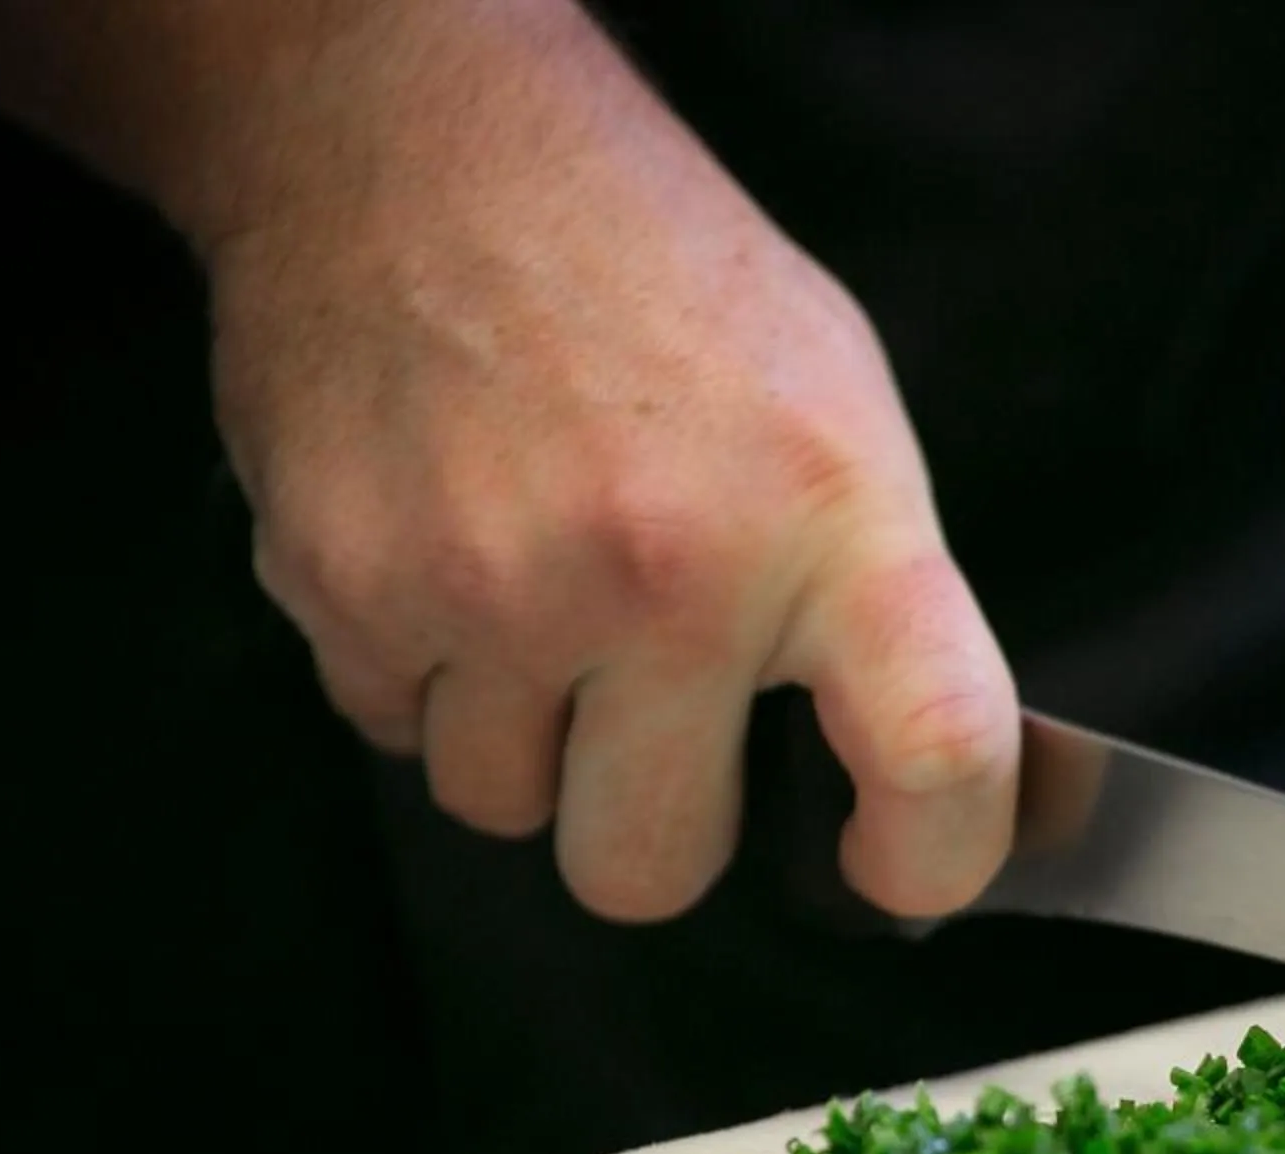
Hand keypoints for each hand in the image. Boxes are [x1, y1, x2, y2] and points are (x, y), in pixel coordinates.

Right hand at [202, 15, 1014, 921]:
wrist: (426, 150)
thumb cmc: (662, 288)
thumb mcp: (839, 417)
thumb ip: (871, 606)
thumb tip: (901, 784)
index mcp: (832, 524)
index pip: (937, 755)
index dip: (931, 859)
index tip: (896, 872)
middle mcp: (669, 572)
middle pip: (650, 868)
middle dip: (648, 820)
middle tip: (653, 721)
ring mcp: (495, 589)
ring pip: (501, 808)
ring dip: (521, 741)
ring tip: (539, 599)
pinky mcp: (347, 584)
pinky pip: (391, 728)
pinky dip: (420, 673)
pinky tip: (453, 552)